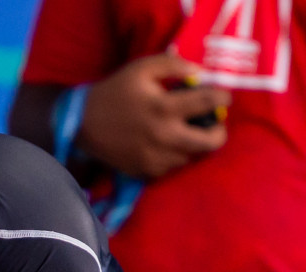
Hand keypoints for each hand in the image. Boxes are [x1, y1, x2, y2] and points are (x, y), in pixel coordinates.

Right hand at [76, 53, 231, 178]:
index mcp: (165, 108)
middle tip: (213, 124)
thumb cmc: (115, 92)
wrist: (82, 124)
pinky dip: (174, 155)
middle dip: (218, 132)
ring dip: (192, 143)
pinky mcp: (147, 171)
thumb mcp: (142, 68)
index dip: (222, 98)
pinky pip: (172, 166)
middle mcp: (164, 137)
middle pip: (210, 143)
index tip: (222, 97)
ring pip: (191, 155)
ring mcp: (156, 158)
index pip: (208, 103)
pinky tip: (163, 143)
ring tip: (182, 131)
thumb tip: (200, 74)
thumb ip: (174, 65)